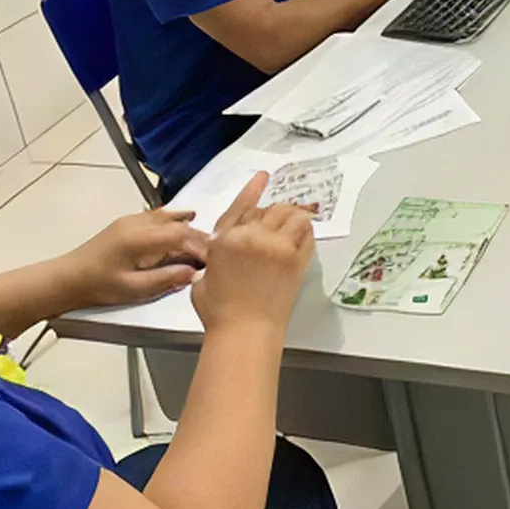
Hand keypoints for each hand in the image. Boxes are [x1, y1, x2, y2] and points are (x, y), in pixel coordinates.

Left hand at [71, 209, 211, 307]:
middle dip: (197, 236)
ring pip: (167, 216)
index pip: (181, 234)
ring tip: (202, 240)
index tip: (213, 258)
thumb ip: (166, 279)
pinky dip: (173, 220)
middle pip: (177, 223)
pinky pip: (156, 216)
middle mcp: (136, 224)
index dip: (200, 244)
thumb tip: (193, 273)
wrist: (67, 278)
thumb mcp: (134, 289)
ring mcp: (130, 221)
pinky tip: (181, 224)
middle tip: (213, 252)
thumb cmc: (98, 286)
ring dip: (186, 226)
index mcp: (140, 239)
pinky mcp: (125, 224)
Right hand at [192, 174, 315, 336]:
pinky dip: (305, 231)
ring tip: (290, 228)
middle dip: (272, 214)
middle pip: (271, 209)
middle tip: (273, 226)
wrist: (244, 331)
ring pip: (293, 215)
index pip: (242, 205)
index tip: (263, 177)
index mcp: (226, 239)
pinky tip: (301, 236)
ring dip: (292, 217)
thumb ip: (214, 255)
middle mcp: (252, 237)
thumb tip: (223, 248)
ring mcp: (278, 247)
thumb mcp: (203, 277)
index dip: (253, 189)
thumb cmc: (219, 311)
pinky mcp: (297, 261)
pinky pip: (307, 234)